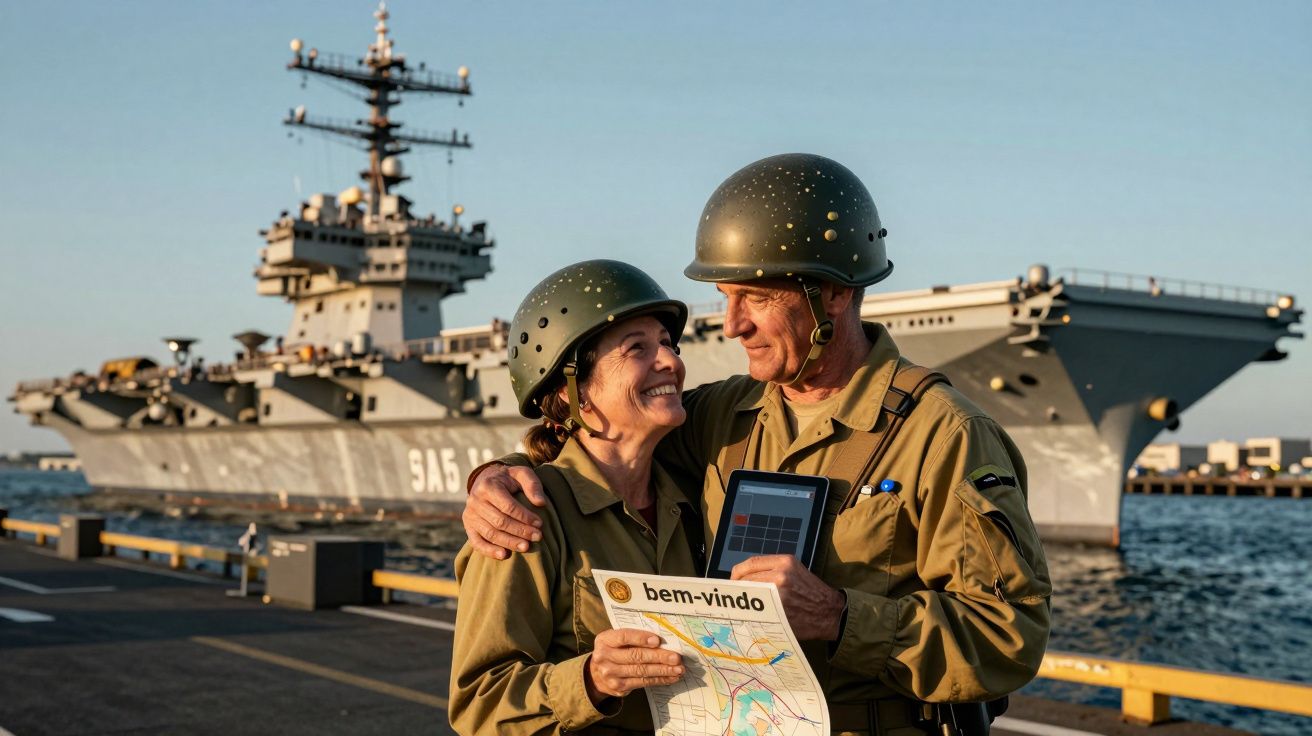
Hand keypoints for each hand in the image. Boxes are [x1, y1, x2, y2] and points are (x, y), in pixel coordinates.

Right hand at [461, 464, 548, 558]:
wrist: (487, 480)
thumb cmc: (509, 479)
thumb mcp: (522, 474)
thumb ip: (532, 485)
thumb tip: (541, 503)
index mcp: (488, 486)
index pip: (508, 506)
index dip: (524, 516)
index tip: (539, 524)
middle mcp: (475, 500)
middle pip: (499, 521)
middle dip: (520, 531)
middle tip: (537, 537)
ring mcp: (470, 514)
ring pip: (490, 533)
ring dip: (509, 542)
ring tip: (526, 547)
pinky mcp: (468, 526)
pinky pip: (477, 542)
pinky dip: (490, 551)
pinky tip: (504, 555)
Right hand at [585, 628, 683, 703]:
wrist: (597, 674)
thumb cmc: (614, 651)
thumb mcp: (616, 640)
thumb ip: (633, 638)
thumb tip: (661, 640)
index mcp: (605, 640)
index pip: (624, 637)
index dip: (641, 638)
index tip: (657, 640)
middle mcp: (604, 657)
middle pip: (635, 656)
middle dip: (659, 657)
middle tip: (676, 657)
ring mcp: (610, 674)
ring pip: (641, 671)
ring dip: (663, 670)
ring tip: (678, 669)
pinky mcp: (618, 687)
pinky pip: (643, 682)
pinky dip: (659, 680)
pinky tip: (670, 677)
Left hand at [731, 555, 845, 640]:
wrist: (830, 611)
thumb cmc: (811, 591)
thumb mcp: (795, 571)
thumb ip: (773, 569)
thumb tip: (747, 577)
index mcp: (785, 561)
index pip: (751, 563)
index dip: (737, 573)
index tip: (733, 580)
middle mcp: (781, 574)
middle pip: (747, 579)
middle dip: (737, 588)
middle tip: (734, 596)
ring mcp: (780, 593)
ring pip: (750, 595)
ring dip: (743, 601)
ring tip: (742, 605)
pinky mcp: (780, 610)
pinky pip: (758, 610)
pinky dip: (751, 612)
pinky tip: (751, 614)